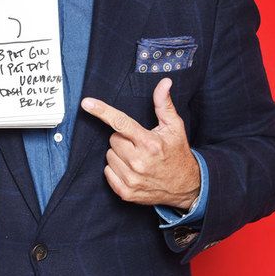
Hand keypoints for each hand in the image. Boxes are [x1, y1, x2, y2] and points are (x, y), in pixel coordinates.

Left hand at [81, 78, 199, 208]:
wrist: (187, 187)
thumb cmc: (177, 153)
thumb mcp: (174, 127)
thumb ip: (164, 104)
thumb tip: (164, 82)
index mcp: (149, 143)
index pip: (120, 122)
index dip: (102, 111)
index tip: (86, 103)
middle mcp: (139, 161)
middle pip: (112, 139)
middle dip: (123, 139)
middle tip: (138, 144)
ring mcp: (132, 179)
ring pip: (109, 155)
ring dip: (119, 154)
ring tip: (137, 158)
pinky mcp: (126, 192)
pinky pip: (107, 172)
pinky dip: (115, 169)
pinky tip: (131, 170)